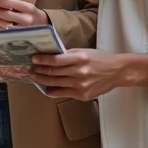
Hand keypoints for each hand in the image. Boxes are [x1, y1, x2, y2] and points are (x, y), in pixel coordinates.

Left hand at [0, 0, 48, 29]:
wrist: (46, 28)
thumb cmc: (32, 15)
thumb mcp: (27, 8)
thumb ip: (14, 6)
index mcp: (28, 9)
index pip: (12, 4)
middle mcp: (26, 20)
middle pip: (6, 15)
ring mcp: (22, 31)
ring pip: (3, 25)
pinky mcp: (18, 39)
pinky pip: (4, 33)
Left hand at [31, 49, 147, 99]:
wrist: (117, 72)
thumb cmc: (100, 59)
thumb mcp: (84, 52)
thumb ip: (68, 54)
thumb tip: (49, 55)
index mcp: (80, 58)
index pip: (56, 60)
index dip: (42, 60)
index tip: (33, 58)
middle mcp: (80, 72)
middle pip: (53, 73)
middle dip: (39, 70)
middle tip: (30, 68)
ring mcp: (81, 85)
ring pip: (55, 83)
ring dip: (42, 80)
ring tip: (35, 76)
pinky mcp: (82, 95)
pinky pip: (62, 93)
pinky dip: (51, 90)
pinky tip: (45, 87)